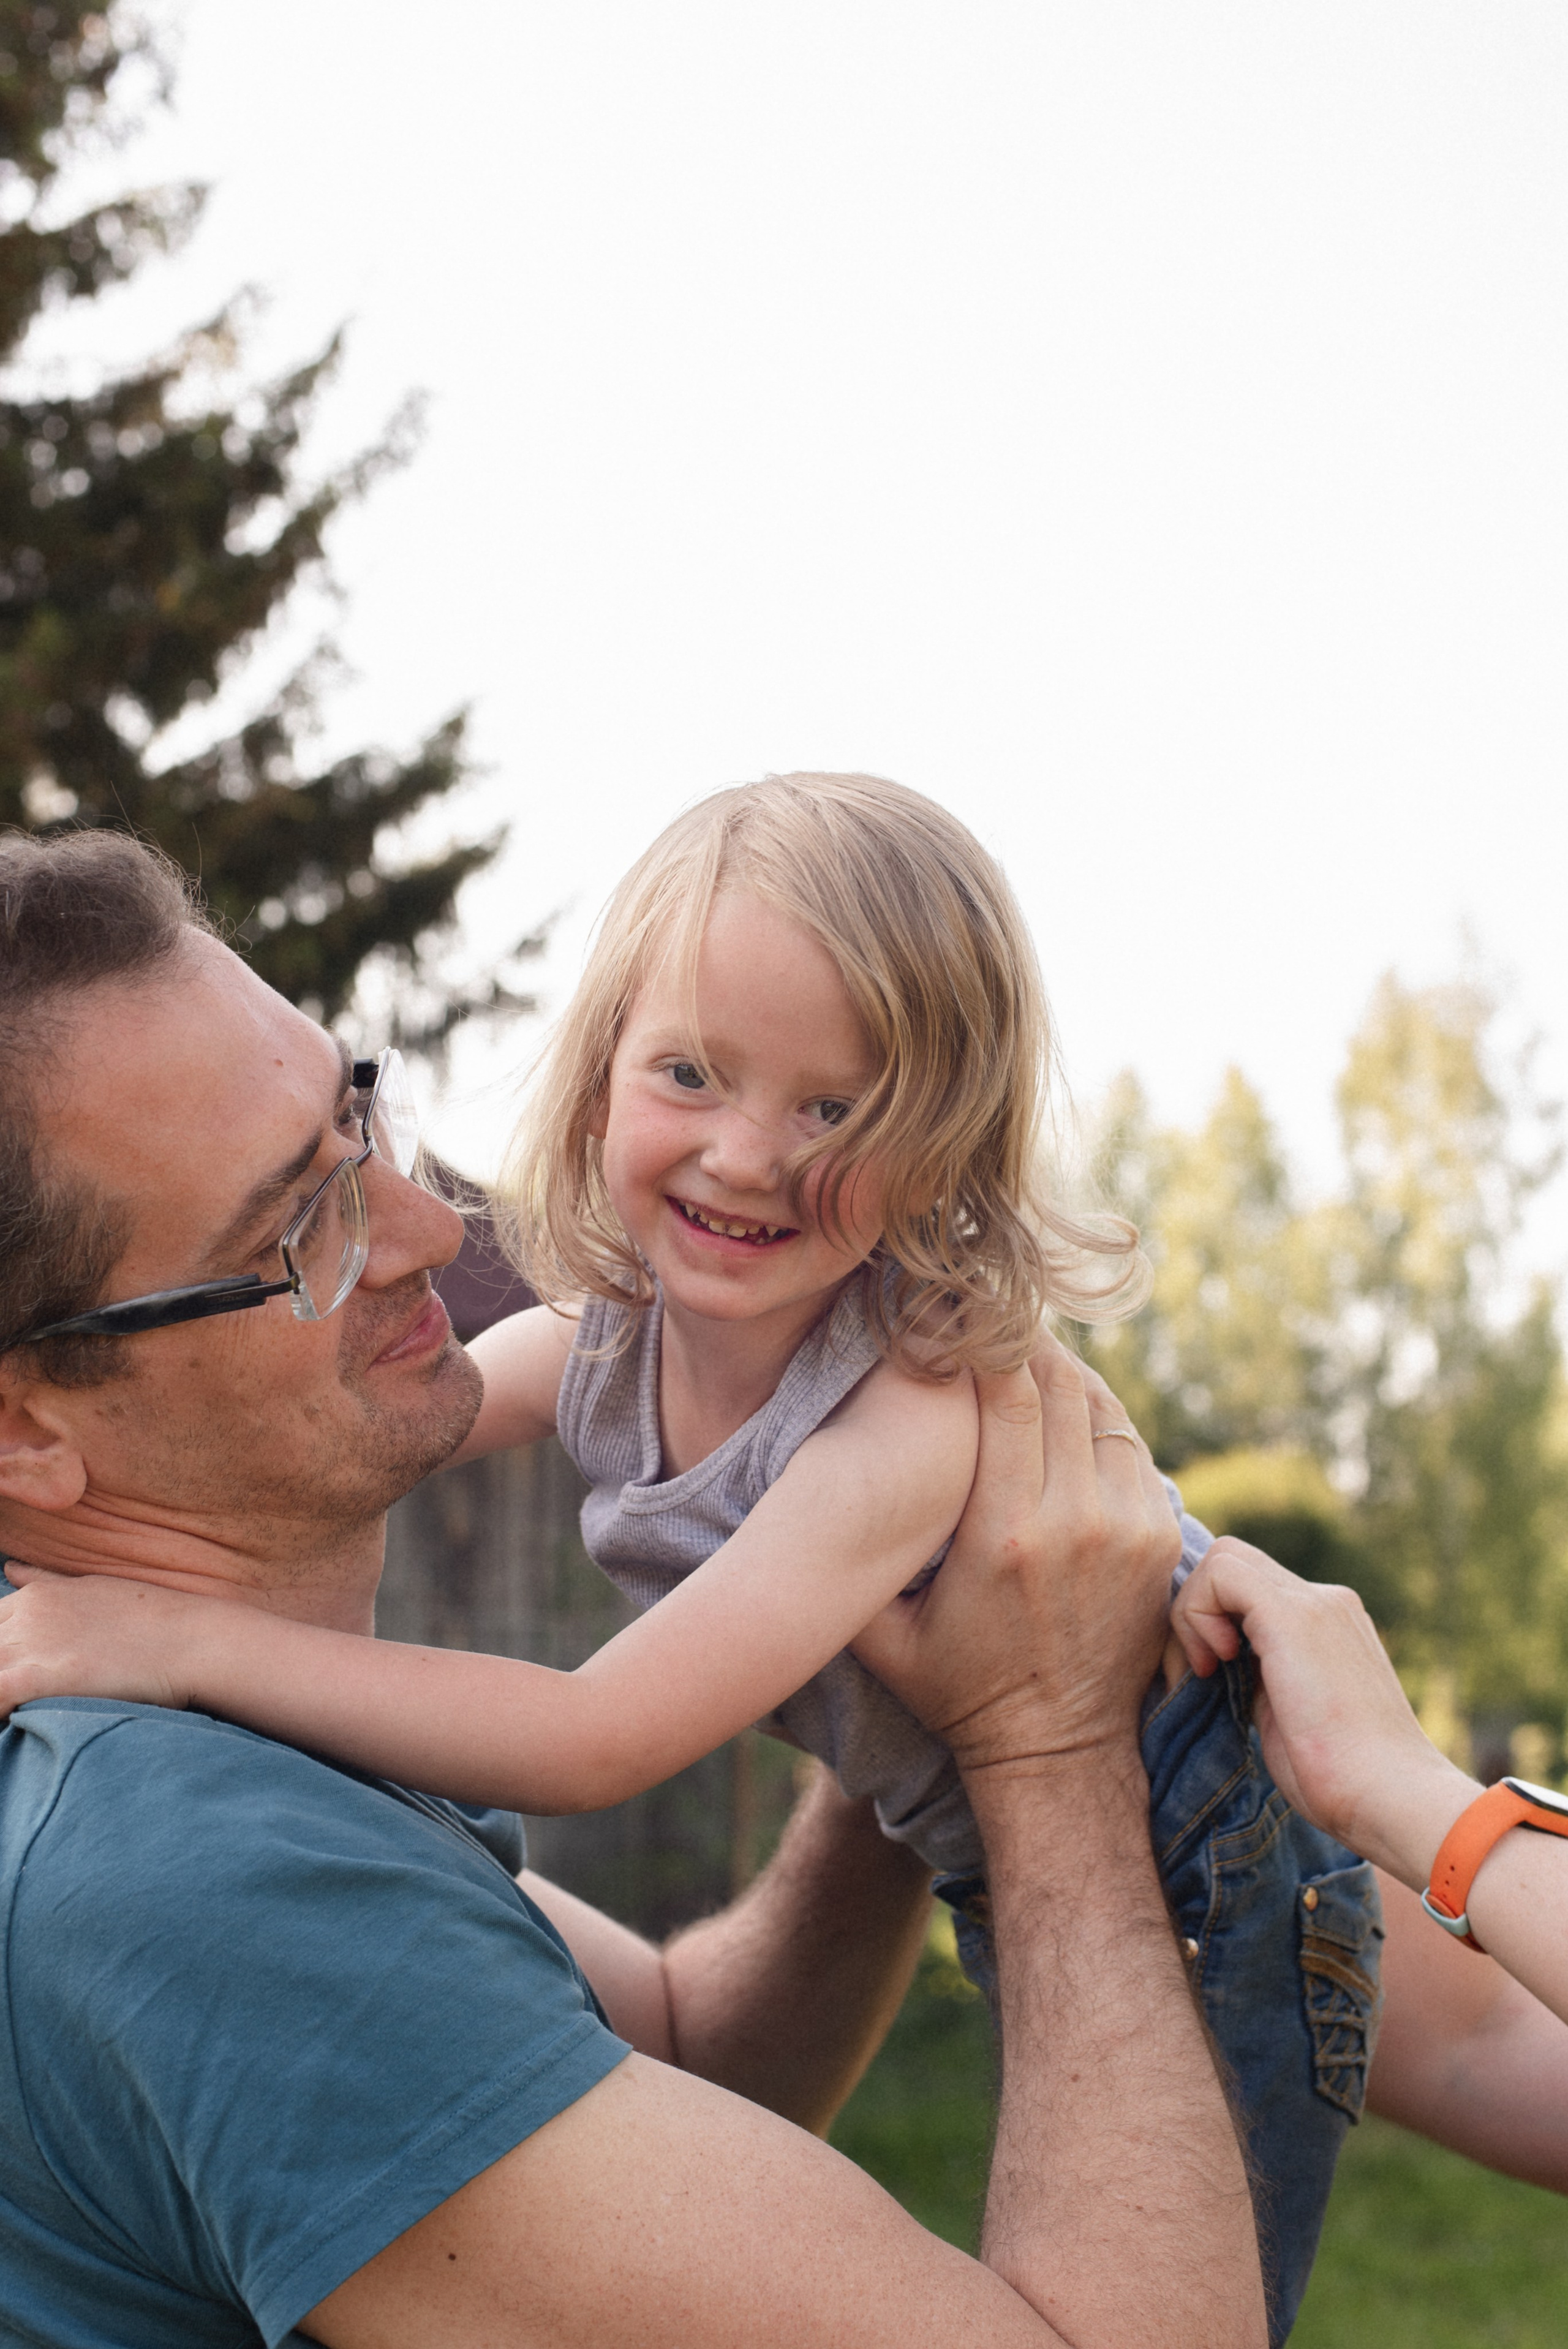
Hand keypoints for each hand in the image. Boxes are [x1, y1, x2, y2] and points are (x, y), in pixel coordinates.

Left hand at [0, 1565, 200, 1717]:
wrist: (190, 1641)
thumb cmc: (152, 1618)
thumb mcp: (93, 1586)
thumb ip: (46, 1581)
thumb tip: (11, 1569)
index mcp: (35, 1595)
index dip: (4, 1656)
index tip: (21, 1673)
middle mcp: (26, 1614)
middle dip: (4, 1670)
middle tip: (33, 1690)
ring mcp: (31, 1644)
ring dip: (2, 1691)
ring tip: (25, 1706)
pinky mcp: (37, 1677)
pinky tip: (11, 1719)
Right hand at [851, 1337, 1180, 1780]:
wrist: (1056, 1750)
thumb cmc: (957, 1689)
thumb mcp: (881, 1636)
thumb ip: (845, 1563)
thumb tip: (791, 1497)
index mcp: (1002, 1535)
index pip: (1007, 1394)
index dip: (988, 1339)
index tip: (962, 1310)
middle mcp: (1073, 1522)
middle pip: (1060, 1384)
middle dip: (1026, 1341)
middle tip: (992, 1316)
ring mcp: (1126, 1527)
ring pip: (1101, 1406)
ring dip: (1066, 1373)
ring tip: (1027, 1354)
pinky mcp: (1159, 1537)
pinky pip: (1131, 1445)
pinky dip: (1098, 1417)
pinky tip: (1066, 1408)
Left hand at [1170, 1537, 1474, 1880]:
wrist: (1389, 1795)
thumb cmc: (1339, 1778)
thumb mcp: (1287, 1711)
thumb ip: (1259, 1674)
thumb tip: (1213, 1661)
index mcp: (1327, 1622)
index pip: (1249, 1585)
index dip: (1212, 1618)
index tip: (1208, 1674)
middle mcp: (1324, 1601)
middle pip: (1234, 1561)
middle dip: (1198, 1608)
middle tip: (1202, 1670)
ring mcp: (1315, 1602)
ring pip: (1225, 1557)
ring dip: (1195, 1610)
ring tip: (1208, 1670)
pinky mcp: (1295, 1614)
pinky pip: (1222, 1572)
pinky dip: (1198, 1612)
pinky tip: (1214, 1663)